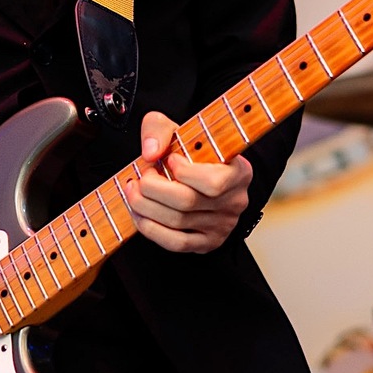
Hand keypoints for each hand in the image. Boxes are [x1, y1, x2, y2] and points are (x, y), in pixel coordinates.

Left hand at [126, 110, 253, 252]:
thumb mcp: (176, 129)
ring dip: (145, 207)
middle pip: (187, 202)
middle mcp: (235, 202)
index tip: (169, 159)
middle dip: (152, 189)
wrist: (196, 173)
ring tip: (133, 192)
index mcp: (239, 172)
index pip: (213, 183)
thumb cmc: (189, 151)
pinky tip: (139, 214)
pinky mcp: (207, 243)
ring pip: (177, 222)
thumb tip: (151, 153)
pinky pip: (175, 243)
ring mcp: (222, 226)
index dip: (183, 172)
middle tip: (140, 177)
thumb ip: (159, 130)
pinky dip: (150, 229)